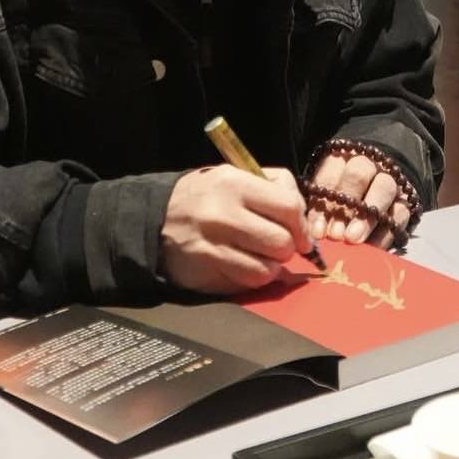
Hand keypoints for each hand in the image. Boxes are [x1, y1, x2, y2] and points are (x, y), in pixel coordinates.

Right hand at [159, 165, 311, 293]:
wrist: (154, 219)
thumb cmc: (205, 196)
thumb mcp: (234, 175)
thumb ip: (271, 187)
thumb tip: (303, 218)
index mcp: (235, 183)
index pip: (288, 206)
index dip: (302, 224)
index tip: (302, 234)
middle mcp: (223, 214)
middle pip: (282, 242)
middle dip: (288, 247)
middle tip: (279, 245)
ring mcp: (213, 246)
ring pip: (268, 269)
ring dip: (272, 266)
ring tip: (262, 256)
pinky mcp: (206, 272)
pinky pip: (248, 282)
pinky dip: (254, 277)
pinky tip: (246, 266)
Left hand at [306, 151, 408, 249]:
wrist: (378, 186)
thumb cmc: (342, 196)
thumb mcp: (327, 195)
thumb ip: (320, 207)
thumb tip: (313, 233)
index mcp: (342, 158)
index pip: (330, 174)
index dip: (322, 203)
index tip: (317, 231)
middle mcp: (368, 164)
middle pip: (358, 174)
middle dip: (345, 205)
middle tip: (336, 234)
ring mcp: (390, 180)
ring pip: (383, 190)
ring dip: (366, 217)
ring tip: (353, 239)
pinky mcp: (406, 201)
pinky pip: (399, 213)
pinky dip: (385, 232)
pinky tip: (372, 248)